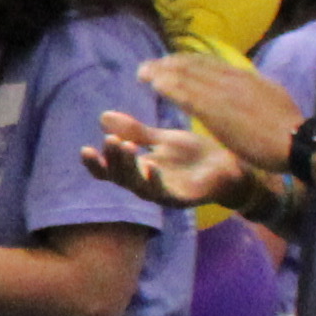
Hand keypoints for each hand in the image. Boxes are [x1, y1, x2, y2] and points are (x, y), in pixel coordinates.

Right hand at [89, 115, 255, 209]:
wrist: (231, 167)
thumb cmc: (195, 156)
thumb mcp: (163, 139)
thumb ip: (135, 131)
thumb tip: (102, 116)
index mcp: (139, 170)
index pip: (109, 171)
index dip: (95, 163)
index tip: (84, 149)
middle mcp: (146, 185)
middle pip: (119, 177)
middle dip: (112, 159)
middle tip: (111, 140)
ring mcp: (162, 194)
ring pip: (136, 185)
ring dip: (128, 167)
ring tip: (126, 146)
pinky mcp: (181, 199)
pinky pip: (163, 193)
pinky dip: (155, 180)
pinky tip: (151, 166)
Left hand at [141, 51, 306, 164]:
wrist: (298, 142)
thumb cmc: (289, 130)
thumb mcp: (273, 99)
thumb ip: (256, 91)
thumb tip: (251, 85)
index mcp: (247, 78)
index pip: (211, 63)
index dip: (187, 61)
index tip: (172, 61)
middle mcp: (233, 80)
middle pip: (194, 64)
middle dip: (169, 63)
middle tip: (150, 66)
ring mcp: (224, 93)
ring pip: (185, 75)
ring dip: (161, 71)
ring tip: (143, 72)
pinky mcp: (216, 110)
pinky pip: (185, 93)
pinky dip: (167, 85)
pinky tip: (152, 83)